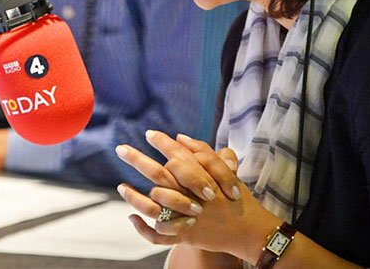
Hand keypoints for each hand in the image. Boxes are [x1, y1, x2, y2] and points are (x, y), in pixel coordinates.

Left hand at [115, 130, 278, 262]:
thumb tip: (180, 138)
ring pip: (154, 204)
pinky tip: (131, 216)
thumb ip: (204, 152)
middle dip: (138, 160)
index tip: (149, 133)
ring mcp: (187, 216)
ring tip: (120, 186)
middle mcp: (192, 195)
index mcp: (202, 177)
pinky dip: (143, 227)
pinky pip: (159, 233)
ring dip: (134, 196)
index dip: (163, 143)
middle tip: (120, 149)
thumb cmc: (235, 197)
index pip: (178, 155)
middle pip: (160, 174)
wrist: (249, 231)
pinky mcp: (185, 235)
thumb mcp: (226, 171)